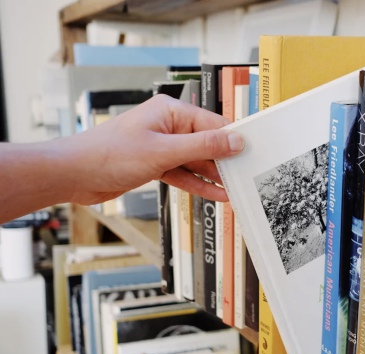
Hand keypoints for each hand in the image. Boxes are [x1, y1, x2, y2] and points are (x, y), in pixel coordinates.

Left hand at [62, 93, 243, 204]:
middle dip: (225, 160)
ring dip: (213, 176)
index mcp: (170, 111)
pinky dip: (198, 183)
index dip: (233, 140)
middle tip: (248, 176)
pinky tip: (215, 194)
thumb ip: (202, 146)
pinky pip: (184, 173)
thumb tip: (235, 141)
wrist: (73, 174)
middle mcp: (168, 125)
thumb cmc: (108, 155)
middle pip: (207, 143)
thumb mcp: (163, 151)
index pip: (213, 124)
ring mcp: (161, 145)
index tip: (253, 153)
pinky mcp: (155, 164)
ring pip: (196, 160)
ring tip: (236, 189)